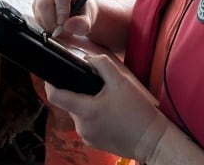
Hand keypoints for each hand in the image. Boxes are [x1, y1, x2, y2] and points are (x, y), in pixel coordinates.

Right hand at [32, 0, 88, 34]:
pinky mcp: (35, 4)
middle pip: (45, 3)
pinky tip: (54, 26)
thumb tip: (68, 25)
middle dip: (52, 22)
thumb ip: (82, 23)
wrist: (77, 11)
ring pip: (39, 12)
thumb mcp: (88, 18)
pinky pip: (36, 17)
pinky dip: (45, 26)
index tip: (63, 23)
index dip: (61, 9)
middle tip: (62, 32)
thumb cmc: (82, 11)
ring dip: (49, 26)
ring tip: (61, 30)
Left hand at [44, 54, 168, 162]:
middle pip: (69, 103)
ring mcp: (87, 137)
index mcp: (86, 110)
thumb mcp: (122, 82)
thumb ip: (102, 64)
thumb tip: (88, 59)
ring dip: (88, 105)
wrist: (153, 141)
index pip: (55, 96)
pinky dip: (94, 117)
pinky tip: (110, 114)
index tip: (52, 76)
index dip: (50, 83)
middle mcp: (82, 126)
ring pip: (78, 114)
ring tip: (107, 102)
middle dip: (80, 92)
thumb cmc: (138, 112)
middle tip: (98, 88)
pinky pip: (87, 124)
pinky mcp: (94, 143)